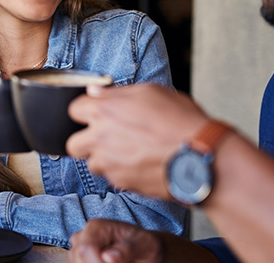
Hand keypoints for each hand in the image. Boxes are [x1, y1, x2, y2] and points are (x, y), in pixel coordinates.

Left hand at [66, 84, 208, 198]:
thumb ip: (117, 92)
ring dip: (103, 158)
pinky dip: (120, 171)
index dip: (85, 110)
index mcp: (105, 110)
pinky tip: (139, 162)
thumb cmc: (180, 120)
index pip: (74, 110)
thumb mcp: (151, 92)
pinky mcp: (122, 182)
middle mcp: (101, 138)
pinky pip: (111, 177)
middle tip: (103, 136)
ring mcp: (110, 163)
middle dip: (85, 140)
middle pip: (72, 144)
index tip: (94, 112)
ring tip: (126, 151)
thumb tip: (95, 91)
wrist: (200, 155)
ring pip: (91, 164)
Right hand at [68, 219, 162, 262]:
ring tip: (117, 262)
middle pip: (78, 259)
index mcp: (96, 226)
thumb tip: (108, 257)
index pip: (85, 249)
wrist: (143, 249)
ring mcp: (78, 248)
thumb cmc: (144, 244)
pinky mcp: (79, 259)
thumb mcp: (143, 245)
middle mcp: (83, 235)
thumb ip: (127, 250)